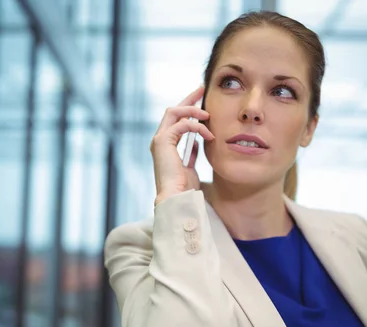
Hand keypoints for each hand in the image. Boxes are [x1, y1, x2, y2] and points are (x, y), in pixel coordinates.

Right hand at [150, 86, 214, 205]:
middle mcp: (159, 140)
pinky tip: (208, 134)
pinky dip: (196, 127)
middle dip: (188, 99)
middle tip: (202, 89)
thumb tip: (197, 143)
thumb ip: (191, 153)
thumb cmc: (184, 188)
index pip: (175, 120)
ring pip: (174, 112)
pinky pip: (181, 125)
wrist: (176, 197)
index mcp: (165, 145)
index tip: (202, 102)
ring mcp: (159, 140)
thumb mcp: (190, 166)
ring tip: (208, 114)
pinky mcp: (162, 142)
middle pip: (172, 110)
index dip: (188, 109)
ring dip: (192, 110)